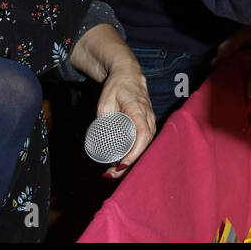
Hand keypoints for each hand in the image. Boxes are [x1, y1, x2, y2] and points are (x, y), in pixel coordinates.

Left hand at [97, 63, 156, 177]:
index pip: (142, 135)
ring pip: (147, 146)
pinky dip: (135, 156)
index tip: (121, 165)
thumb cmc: (117, 86)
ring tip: (113, 173)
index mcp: (138, 110)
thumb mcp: (104, 101)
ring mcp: (150, 121)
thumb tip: (101, 140)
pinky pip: (145, 143)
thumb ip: (103, 119)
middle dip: (131, 163)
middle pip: (146, 145)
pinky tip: (122, 165)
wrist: (129, 75)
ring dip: (133, 162)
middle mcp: (148, 117)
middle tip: (110, 174)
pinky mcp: (148, 125)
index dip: (134, 153)